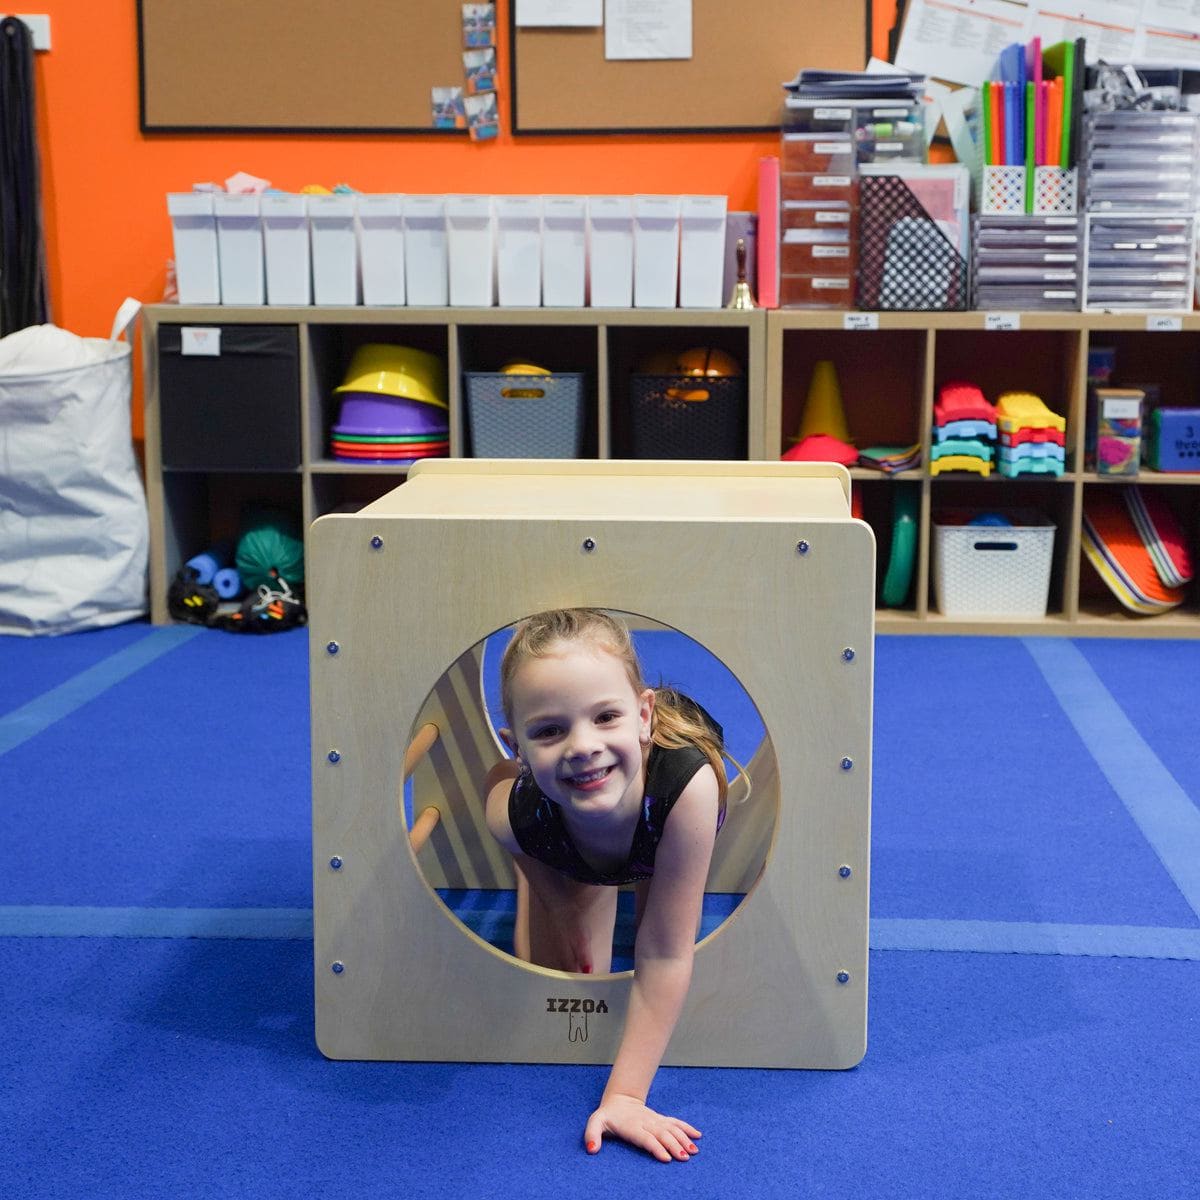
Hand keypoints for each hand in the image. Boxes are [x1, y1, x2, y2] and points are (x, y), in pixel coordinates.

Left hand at [583, 1094, 700, 1161]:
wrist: (619, 1100)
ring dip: (683, 1138)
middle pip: (662, 1134)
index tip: (667, 1157)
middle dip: (674, 1145)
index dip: (656, 1147)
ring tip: (694, 1150)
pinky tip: (697, 1135)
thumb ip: (592, 1135)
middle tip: (685, 1157)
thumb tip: (592, 1150)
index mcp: (632, 1127)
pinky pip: (675, 1123)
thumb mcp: (595, 1123)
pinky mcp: (660, 1119)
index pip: (646, 1138)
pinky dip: (686, 1128)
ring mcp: (655, 1120)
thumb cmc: (607, 1116)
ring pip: (671, 1128)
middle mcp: (646, 1123)